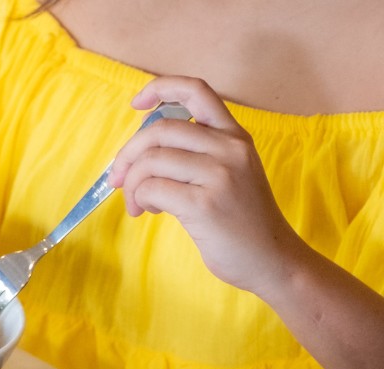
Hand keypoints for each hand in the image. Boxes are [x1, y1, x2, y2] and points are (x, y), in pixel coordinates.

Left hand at [109, 76, 304, 294]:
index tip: (136, 104)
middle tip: (119, 179)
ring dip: (132, 184)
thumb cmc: (240, 219)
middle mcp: (230, 148)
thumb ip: (195, 153)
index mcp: (234, 135)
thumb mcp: (229, 173)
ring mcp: (220, 174)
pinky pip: (152, 188)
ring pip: (151, 161)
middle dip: (127, 154)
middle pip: (159, 130)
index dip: (161, 88)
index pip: (197, 91)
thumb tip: (140, 148)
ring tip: (139, 203)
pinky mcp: (205, 204)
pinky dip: (141, 199)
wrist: (271, 258)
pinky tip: (150, 211)